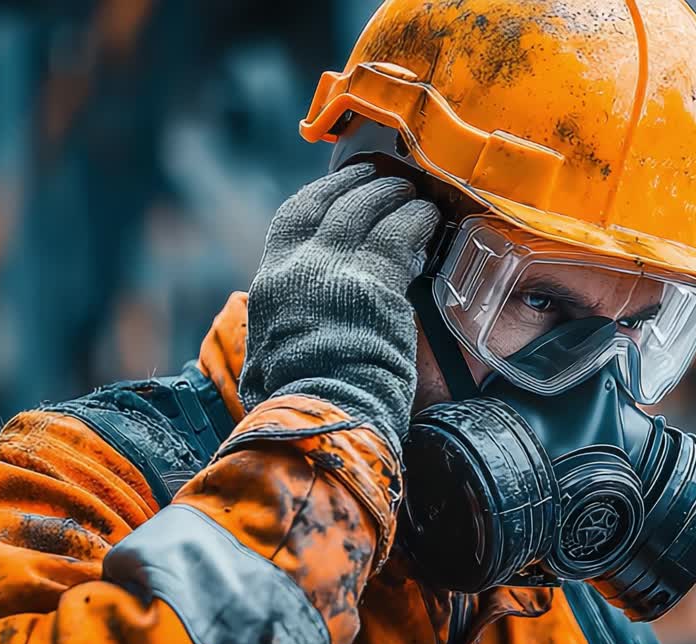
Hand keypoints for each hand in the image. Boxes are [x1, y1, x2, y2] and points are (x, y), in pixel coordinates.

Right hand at [238, 163, 440, 452]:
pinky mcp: (374, 280)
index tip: (340, 183)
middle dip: (360, 187)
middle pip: (331, 205)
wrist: (324, 413)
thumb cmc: (302, 400)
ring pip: (366, 211)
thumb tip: (273, 337)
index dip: (320, 195)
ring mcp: (336, 269)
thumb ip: (276, 334)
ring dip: (392, 196)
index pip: (292, 219)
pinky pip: (400, 233)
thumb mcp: (267, 361)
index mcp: (271, 284)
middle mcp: (299, 267)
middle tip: (383, 177)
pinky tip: (428, 219)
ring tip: (412, 194)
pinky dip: (415, 221)